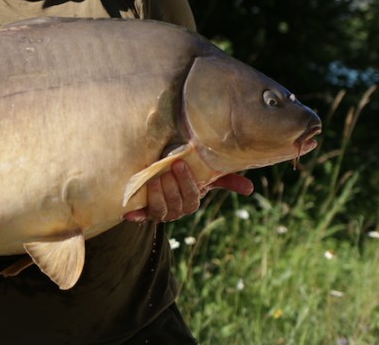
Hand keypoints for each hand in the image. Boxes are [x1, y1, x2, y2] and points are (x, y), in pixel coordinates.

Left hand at [123, 160, 253, 222]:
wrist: (162, 177)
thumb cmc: (188, 175)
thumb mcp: (206, 174)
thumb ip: (226, 179)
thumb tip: (250, 189)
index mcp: (192, 201)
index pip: (192, 196)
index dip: (187, 182)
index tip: (180, 163)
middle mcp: (177, 209)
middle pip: (176, 203)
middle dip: (171, 186)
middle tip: (166, 168)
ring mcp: (161, 211)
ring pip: (161, 209)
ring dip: (157, 194)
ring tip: (153, 178)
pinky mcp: (145, 211)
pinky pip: (142, 215)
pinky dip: (136, 215)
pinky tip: (128, 213)